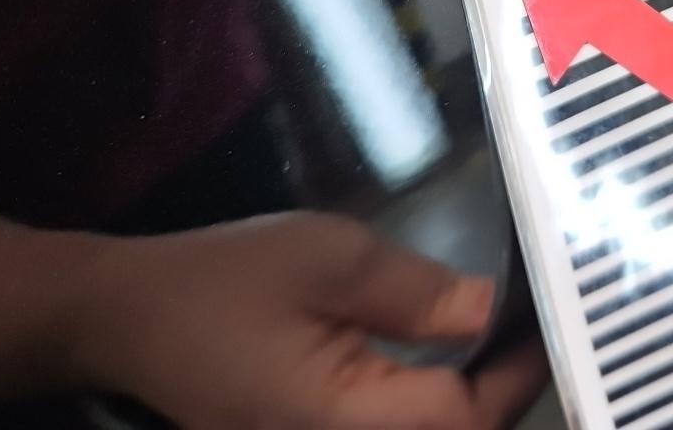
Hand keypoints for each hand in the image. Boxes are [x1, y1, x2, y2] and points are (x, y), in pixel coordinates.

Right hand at [70, 212, 547, 428]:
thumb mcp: (326, 258)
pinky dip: (426, 409)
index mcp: (341, 420)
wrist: (126, 317)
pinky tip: (443, 366)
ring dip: (465, 406)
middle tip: (531, 331)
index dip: (516, 375)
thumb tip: (490, 309)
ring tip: (500, 346)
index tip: (546, 323)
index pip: (462, 420)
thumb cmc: (222, 281)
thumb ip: (415, 291)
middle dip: (498, 395)